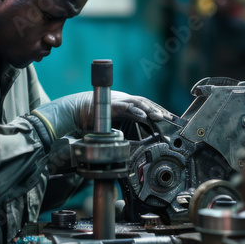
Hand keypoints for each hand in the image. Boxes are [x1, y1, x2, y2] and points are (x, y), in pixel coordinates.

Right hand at [31, 91, 168, 141]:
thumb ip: (122, 130)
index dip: (156, 111)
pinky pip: (127, 108)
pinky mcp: (112, 105)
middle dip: (158, 110)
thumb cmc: (91, 119)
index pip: (144, 106)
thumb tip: (134, 143)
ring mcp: (118, 101)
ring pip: (139, 103)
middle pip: (145, 103)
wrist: (74, 110)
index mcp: (124, 105)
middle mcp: (123, 100)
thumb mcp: (111, 125)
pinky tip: (145, 118)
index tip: (169, 119)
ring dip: (151, 110)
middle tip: (171, 118)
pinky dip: (137, 112)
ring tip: (160, 117)